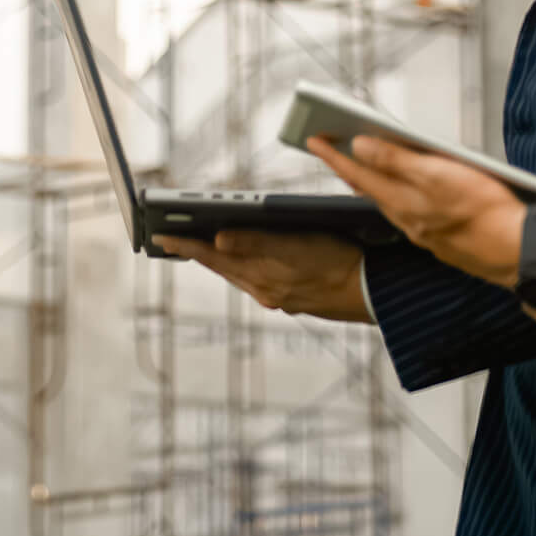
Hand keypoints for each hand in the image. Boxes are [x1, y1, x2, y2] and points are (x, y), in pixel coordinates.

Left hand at [155, 231, 371, 320]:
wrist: (373, 293)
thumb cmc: (339, 259)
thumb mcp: (297, 242)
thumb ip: (257, 240)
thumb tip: (218, 237)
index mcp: (263, 274)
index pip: (214, 256)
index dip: (187, 245)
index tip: (162, 236)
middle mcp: (265, 289)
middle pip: (223, 267)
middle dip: (198, 252)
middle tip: (173, 240)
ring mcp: (279, 296)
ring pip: (239, 275)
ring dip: (219, 261)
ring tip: (201, 248)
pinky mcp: (293, 299)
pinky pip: (257, 281)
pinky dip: (243, 268)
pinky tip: (245, 262)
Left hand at [307, 134, 526, 287]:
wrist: (519, 252)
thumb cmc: (486, 209)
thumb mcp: (439, 173)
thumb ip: (397, 160)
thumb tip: (359, 145)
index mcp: (403, 201)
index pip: (357, 173)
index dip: (333, 155)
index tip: (312, 138)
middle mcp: (407, 220)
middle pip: (369, 189)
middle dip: (349, 168)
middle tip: (332, 149)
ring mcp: (425, 233)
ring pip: (389, 204)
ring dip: (373, 184)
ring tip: (362, 167)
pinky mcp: (444, 241)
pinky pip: (410, 215)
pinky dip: (399, 199)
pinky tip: (407, 196)